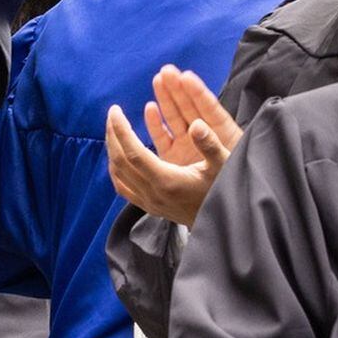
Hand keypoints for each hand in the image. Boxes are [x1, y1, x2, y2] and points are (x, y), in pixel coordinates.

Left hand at [105, 66, 240, 225]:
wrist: (224, 226)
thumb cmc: (225, 193)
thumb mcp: (224, 167)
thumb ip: (210, 145)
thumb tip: (196, 124)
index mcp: (167, 181)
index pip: (133, 152)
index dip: (121, 130)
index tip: (115, 110)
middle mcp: (153, 193)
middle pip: (120, 161)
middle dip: (113, 134)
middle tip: (112, 113)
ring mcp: (149, 202)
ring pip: (117, 173)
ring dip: (112, 149)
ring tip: (113, 129)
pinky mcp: (150, 208)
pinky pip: (122, 186)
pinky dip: (115, 168)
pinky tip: (118, 156)